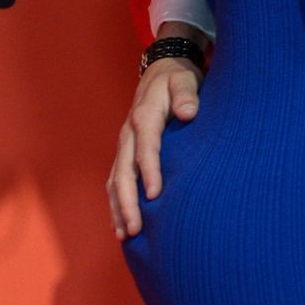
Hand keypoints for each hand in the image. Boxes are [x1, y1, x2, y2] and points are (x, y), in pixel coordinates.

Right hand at [106, 55, 200, 239]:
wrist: (162, 69)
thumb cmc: (178, 78)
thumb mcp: (185, 79)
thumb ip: (186, 95)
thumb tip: (188, 112)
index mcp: (144, 117)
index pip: (146, 149)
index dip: (149, 172)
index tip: (154, 196)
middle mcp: (128, 133)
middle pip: (123, 172)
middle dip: (127, 202)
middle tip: (135, 229)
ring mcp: (123, 144)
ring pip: (115, 180)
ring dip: (118, 208)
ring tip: (125, 234)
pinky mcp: (124, 152)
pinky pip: (115, 180)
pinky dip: (116, 202)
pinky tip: (120, 224)